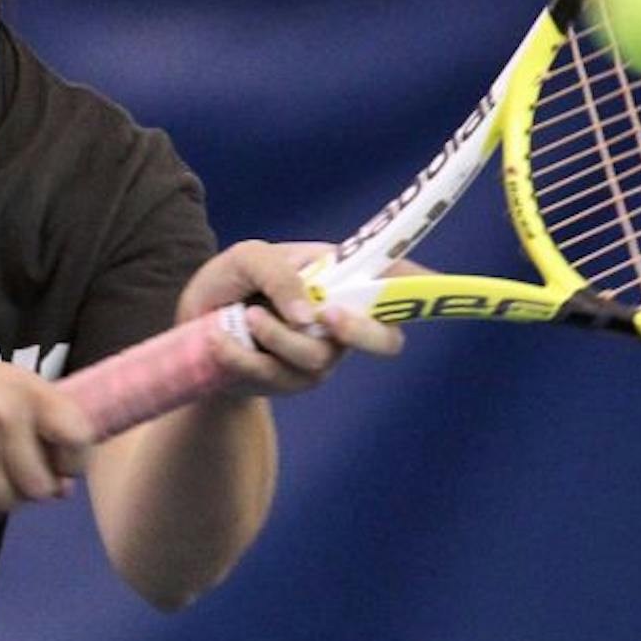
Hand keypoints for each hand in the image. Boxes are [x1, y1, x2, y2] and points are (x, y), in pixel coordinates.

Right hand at [0, 342, 94, 524]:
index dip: (73, 463)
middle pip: (40, 488)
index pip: (78, 439)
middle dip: (27, 489)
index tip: (58, 466)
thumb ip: (42, 430)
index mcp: (25, 389)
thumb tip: (64, 491)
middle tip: (6, 472)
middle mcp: (0, 415)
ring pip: (6, 506)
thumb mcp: (6, 387)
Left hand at [176, 241, 408, 398]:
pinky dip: (246, 357)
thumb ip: (280, 273)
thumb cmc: (231, 282)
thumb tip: (311, 316)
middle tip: (326, 316)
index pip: (394, 279)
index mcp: (340, 275)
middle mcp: (342, 317)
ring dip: (277, 337)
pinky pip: (280, 378)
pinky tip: (222, 342)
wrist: (193, 326)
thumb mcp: (247, 258)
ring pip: (320, 359)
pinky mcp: (294, 382)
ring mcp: (323, 354)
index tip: (447, 286)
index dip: (425, 284)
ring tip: (246, 317)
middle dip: (361, 332)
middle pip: (387, 339)